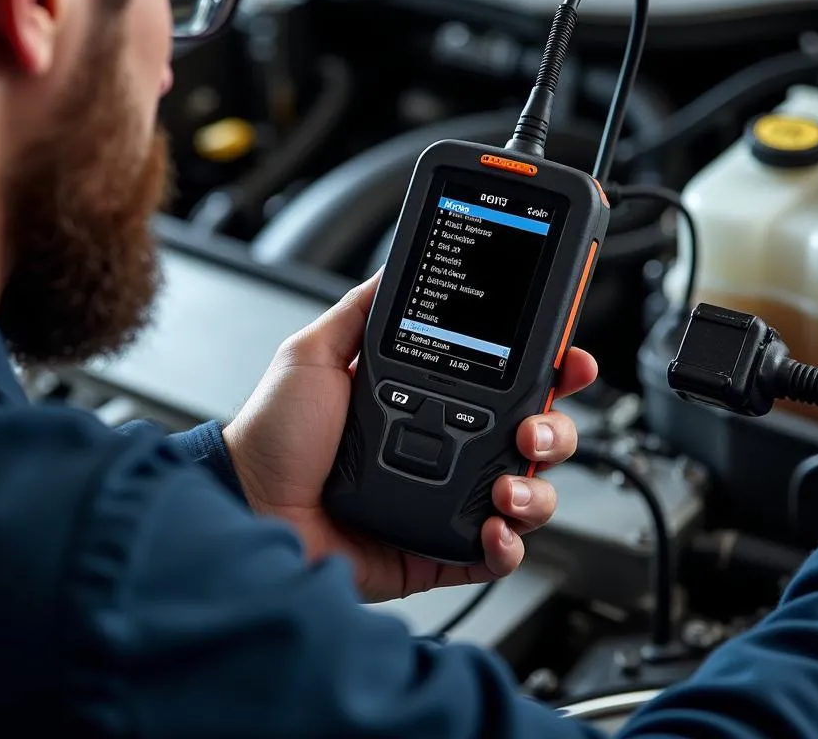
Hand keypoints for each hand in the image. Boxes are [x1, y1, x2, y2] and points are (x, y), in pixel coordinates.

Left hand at [223, 273, 596, 603]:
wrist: (248, 503)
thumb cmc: (274, 433)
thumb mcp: (314, 353)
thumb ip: (361, 309)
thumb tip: (396, 264)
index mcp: (427, 400)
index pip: (505, 380)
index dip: (547, 369)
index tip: (569, 357)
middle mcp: (446, 448)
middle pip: (533, 436)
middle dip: (556, 428)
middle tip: (534, 426)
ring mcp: (446, 500)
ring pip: (528, 493)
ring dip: (537, 488)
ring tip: (507, 484)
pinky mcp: (438, 549)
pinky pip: (497, 553)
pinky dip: (510, 544)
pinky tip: (493, 528)